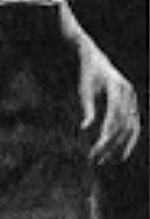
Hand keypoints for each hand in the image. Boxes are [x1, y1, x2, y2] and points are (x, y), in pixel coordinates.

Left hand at [79, 40, 140, 164]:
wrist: (95, 58)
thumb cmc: (87, 75)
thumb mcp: (84, 90)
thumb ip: (88, 109)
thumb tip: (85, 128)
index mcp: (116, 86)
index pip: (115, 114)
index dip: (108, 131)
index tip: (98, 146)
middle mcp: (128, 92)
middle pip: (123, 123)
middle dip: (111, 143)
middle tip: (97, 158)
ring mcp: (132, 97)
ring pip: (131, 126)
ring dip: (121, 145)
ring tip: (109, 160)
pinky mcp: (132, 102)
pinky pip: (133, 124)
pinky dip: (128, 139)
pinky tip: (120, 152)